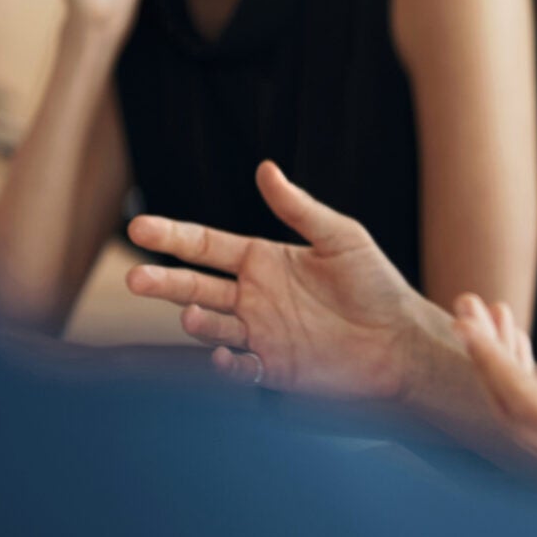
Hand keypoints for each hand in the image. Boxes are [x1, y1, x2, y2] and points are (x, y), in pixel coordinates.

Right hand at [125, 161, 437, 400]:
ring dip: (196, 321)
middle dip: (163, 282)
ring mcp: (259, 333)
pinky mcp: (272, 368)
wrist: (402, 341)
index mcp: (263, 259)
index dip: (173, 235)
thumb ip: (299, 209)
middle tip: (134, 279)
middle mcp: (254, 296)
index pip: (206, 245)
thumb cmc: (377, 283)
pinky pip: (237, 367)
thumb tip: (265, 168)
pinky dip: (225, 363)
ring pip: (210, 325)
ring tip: (191, 313)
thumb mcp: (341, 237)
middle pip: (194, 286)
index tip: (138, 225)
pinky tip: (227, 354)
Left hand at [456, 286, 536, 536]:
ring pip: (522, 422)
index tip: (469, 323)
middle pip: (512, 413)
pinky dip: (522, 388)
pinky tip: (522, 355)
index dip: (493, 362)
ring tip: (492, 317)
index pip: (528, 404)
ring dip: (502, 370)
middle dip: (485, 357)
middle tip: (467, 305)